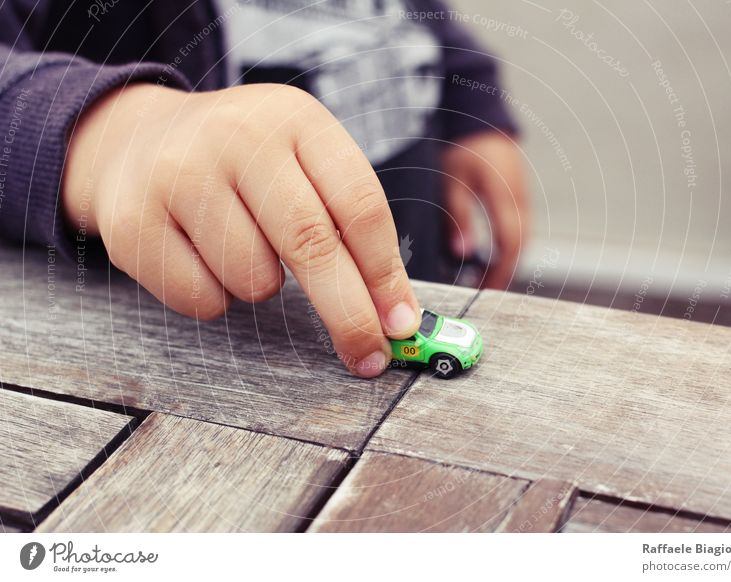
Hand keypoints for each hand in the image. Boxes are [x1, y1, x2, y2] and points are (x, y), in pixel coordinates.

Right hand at [63, 83, 420, 377]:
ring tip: (242, 247)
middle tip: (369, 358)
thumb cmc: (245, 166)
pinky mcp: (133, 220)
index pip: (359, 205)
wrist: (139, 141)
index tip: (400, 324)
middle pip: (312, 245)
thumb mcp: (302, 165)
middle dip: (349, 315)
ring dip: (263, 287)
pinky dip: (215, 298)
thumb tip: (394, 313)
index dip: (386, 275)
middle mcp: (238, 136)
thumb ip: (349, 226)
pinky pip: (202, 299)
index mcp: (296, 119)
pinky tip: (201, 258)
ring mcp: (180, 174)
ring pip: (254, 279)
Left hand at [441, 131, 528, 288]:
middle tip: (483, 290)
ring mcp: (523, 199)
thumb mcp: (454, 181)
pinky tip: (492, 258)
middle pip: (520, 246)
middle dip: (504, 271)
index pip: (508, 242)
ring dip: (507, 262)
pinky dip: (508, 249)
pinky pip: (519, 231)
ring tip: (485, 279)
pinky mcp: (520, 200)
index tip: (485, 288)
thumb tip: (462, 251)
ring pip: (522, 240)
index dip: (499, 269)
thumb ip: (459, 216)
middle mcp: (519, 199)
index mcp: (504, 194)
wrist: (483, 124)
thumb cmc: (465, 150)